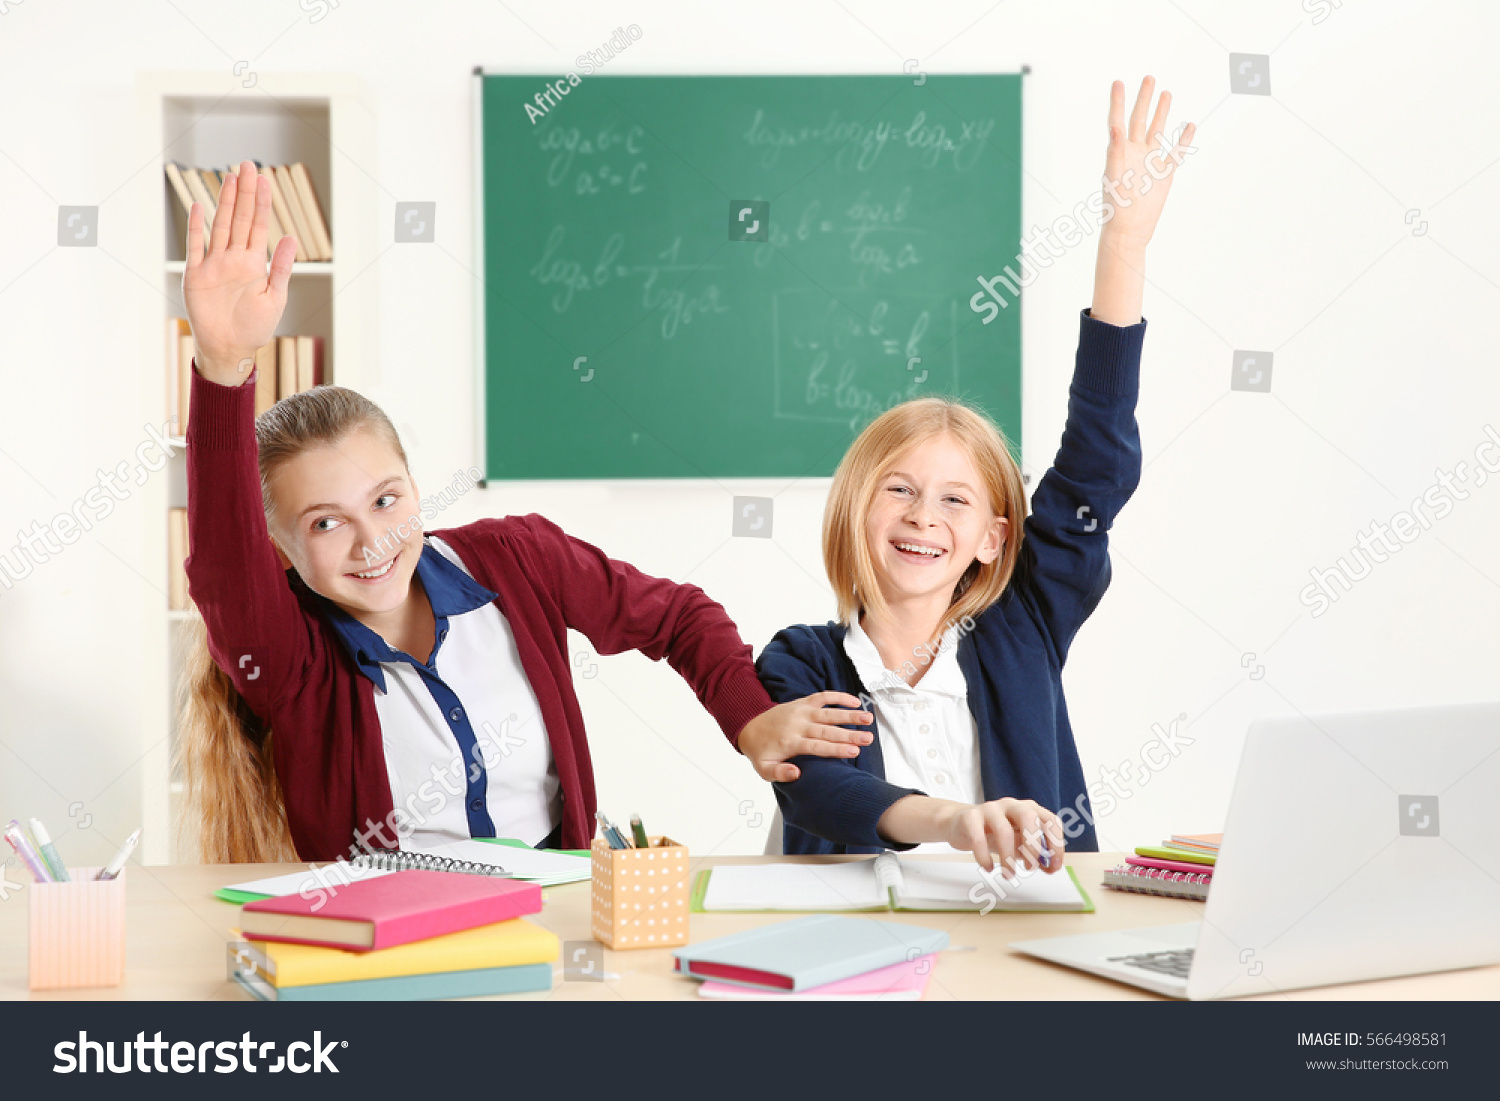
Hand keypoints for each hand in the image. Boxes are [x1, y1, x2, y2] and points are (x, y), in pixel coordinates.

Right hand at [183, 159, 297, 385]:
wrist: (230, 348)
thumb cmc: (255, 327)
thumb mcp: (274, 297)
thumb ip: (281, 268)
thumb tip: (290, 237)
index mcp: (254, 263)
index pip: (258, 226)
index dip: (261, 202)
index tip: (265, 179)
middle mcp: (234, 258)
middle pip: (239, 218)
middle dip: (244, 192)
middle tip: (247, 165)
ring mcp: (214, 264)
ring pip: (220, 226)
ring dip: (225, 202)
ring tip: (230, 178)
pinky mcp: (196, 275)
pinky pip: (196, 247)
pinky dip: (197, 227)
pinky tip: (199, 206)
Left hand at [737, 691, 872, 782]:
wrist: (749, 726)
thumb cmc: (761, 751)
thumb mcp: (764, 769)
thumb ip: (779, 773)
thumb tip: (798, 774)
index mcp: (790, 742)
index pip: (817, 746)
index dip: (836, 749)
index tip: (854, 751)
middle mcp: (797, 725)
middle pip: (827, 729)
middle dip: (849, 734)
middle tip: (868, 738)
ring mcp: (801, 711)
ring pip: (828, 712)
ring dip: (849, 715)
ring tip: (868, 718)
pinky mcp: (803, 702)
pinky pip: (823, 696)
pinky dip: (839, 696)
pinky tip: (856, 701)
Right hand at [938, 797, 1065, 874]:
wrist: (961, 823)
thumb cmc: (994, 834)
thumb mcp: (1018, 843)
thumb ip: (1035, 854)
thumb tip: (1051, 867)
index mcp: (1028, 808)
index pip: (1050, 820)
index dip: (1056, 844)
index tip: (1054, 866)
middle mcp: (1011, 805)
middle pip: (1029, 817)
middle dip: (1033, 846)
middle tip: (1030, 868)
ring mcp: (990, 809)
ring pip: (1003, 831)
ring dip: (1008, 858)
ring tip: (1008, 875)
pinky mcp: (970, 817)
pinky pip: (978, 838)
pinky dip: (984, 857)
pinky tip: (988, 868)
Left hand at [1098, 76, 1195, 250]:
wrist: (1129, 231)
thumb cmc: (1116, 208)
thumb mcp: (1114, 177)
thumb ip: (1114, 151)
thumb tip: (1115, 128)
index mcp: (1119, 152)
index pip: (1117, 120)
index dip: (1117, 102)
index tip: (1118, 81)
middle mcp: (1134, 153)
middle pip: (1140, 119)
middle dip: (1144, 99)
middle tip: (1149, 78)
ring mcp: (1149, 162)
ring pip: (1157, 131)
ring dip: (1162, 112)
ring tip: (1166, 92)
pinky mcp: (1164, 175)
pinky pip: (1176, 152)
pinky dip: (1183, 139)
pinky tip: (1189, 125)